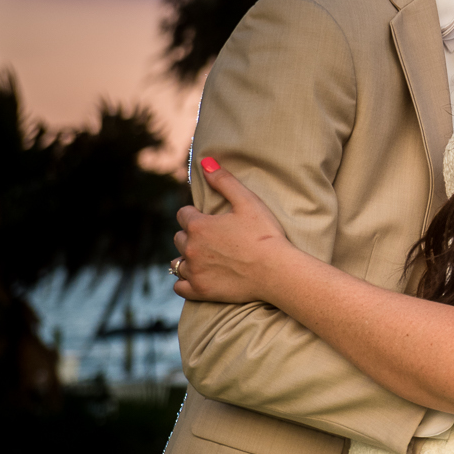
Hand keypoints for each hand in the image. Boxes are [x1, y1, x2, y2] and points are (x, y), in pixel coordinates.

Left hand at [171, 158, 292, 303]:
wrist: (276, 270)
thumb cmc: (265, 234)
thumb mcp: (248, 202)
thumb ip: (224, 181)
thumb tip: (205, 162)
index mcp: (199, 225)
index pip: (183, 214)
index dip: (195, 214)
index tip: (209, 219)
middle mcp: (191, 248)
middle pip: (179, 238)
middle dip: (191, 236)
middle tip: (211, 239)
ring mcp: (194, 271)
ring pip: (177, 262)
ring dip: (187, 258)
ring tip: (204, 258)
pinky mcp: (200, 290)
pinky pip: (179, 286)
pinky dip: (185, 282)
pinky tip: (197, 277)